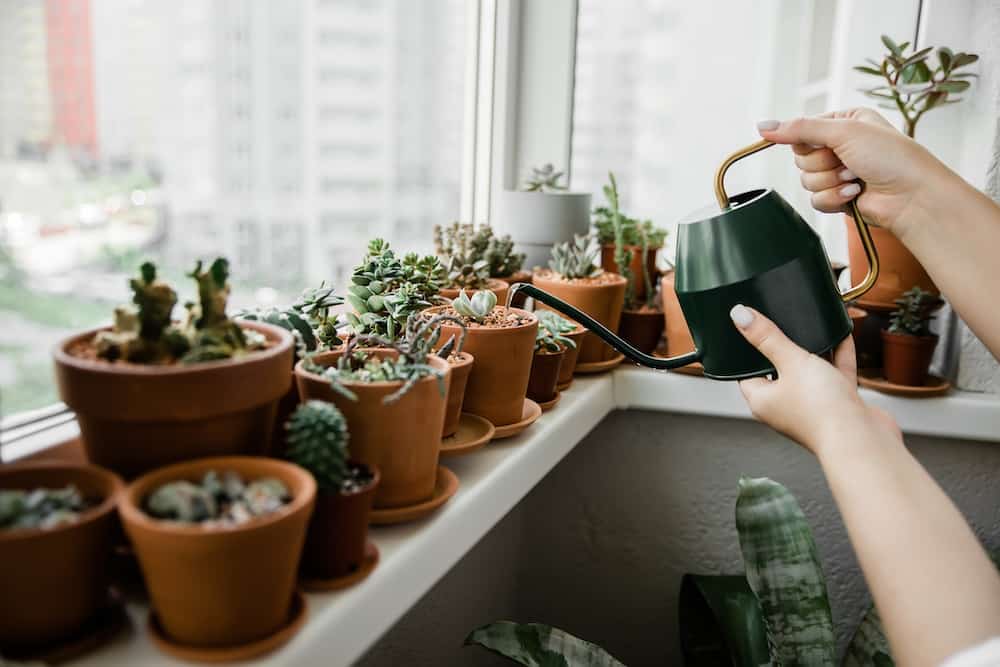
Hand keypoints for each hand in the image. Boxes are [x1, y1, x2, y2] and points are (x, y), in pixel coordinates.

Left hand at [729, 304, 900, 456]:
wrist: (862, 440)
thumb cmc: (821, 412)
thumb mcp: (790, 362)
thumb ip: (767, 337)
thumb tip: (740, 316)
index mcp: (762, 401)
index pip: (746, 373)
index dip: (748, 352)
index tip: (751, 330)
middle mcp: (785, 406)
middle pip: (780, 369)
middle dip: (785, 347)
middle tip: (784, 324)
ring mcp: (812, 406)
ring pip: (811, 372)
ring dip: (815, 350)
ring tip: (814, 326)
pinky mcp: (838, 404)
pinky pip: (836, 374)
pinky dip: (838, 356)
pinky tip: (842, 336)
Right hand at [756, 108, 950, 240]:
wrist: (911, 196)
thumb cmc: (892, 158)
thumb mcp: (844, 131)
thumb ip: (800, 129)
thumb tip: (763, 125)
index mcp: (844, 122)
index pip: (802, 130)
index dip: (808, 140)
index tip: (827, 143)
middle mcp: (841, 146)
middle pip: (800, 157)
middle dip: (823, 163)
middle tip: (848, 161)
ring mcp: (839, 172)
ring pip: (806, 180)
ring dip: (830, 180)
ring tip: (855, 178)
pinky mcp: (839, 197)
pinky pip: (815, 199)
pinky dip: (834, 197)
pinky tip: (855, 193)